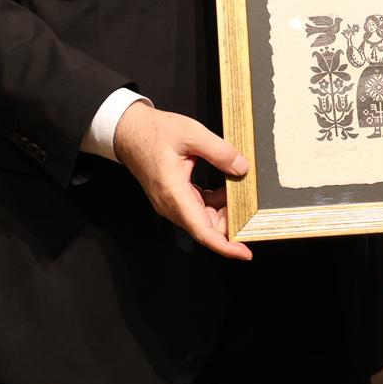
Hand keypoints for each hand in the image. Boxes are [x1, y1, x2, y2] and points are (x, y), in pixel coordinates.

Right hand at [114, 101, 252, 260]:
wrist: (130, 131)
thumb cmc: (155, 132)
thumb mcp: (192, 134)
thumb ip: (220, 152)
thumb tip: (242, 168)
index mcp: (174, 194)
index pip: (202, 231)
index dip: (225, 246)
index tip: (244, 252)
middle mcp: (171, 205)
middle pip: (206, 227)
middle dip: (231, 224)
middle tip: (253, 210)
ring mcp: (171, 203)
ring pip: (203, 218)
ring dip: (224, 212)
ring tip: (243, 195)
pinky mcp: (174, 197)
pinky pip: (198, 208)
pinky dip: (215, 203)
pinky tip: (228, 188)